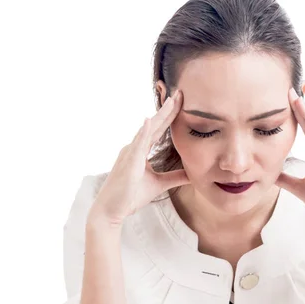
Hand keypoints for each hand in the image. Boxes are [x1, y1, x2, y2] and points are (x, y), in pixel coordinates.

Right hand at [87, 90, 189, 228]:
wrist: (111, 210)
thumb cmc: (130, 196)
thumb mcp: (159, 184)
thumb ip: (175, 177)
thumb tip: (192, 174)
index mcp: (140, 150)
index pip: (158, 129)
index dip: (170, 116)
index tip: (181, 102)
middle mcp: (134, 147)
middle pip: (154, 125)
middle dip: (168, 109)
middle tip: (181, 93)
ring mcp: (130, 153)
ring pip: (147, 130)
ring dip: (159, 115)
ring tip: (172, 102)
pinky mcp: (128, 162)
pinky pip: (137, 144)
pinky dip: (143, 132)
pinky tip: (149, 120)